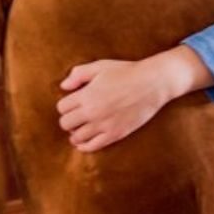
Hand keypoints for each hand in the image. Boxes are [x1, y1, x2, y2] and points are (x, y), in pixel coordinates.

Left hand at [56, 47, 213, 151]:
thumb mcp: (99, 66)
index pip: (61, 108)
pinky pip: (93, 146)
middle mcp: (92, 112)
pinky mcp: (116, 134)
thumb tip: (63, 86)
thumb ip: (78, 74)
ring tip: (80, 128)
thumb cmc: (126, 72)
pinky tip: (84, 142)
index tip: (72, 103)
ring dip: (75, 133)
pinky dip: (84, 146)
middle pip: (65, 124)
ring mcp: (104, 125)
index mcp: (87, 95)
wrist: (152, 83)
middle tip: (75, 116)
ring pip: (76, 137)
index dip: (65, 105)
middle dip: (68, 120)